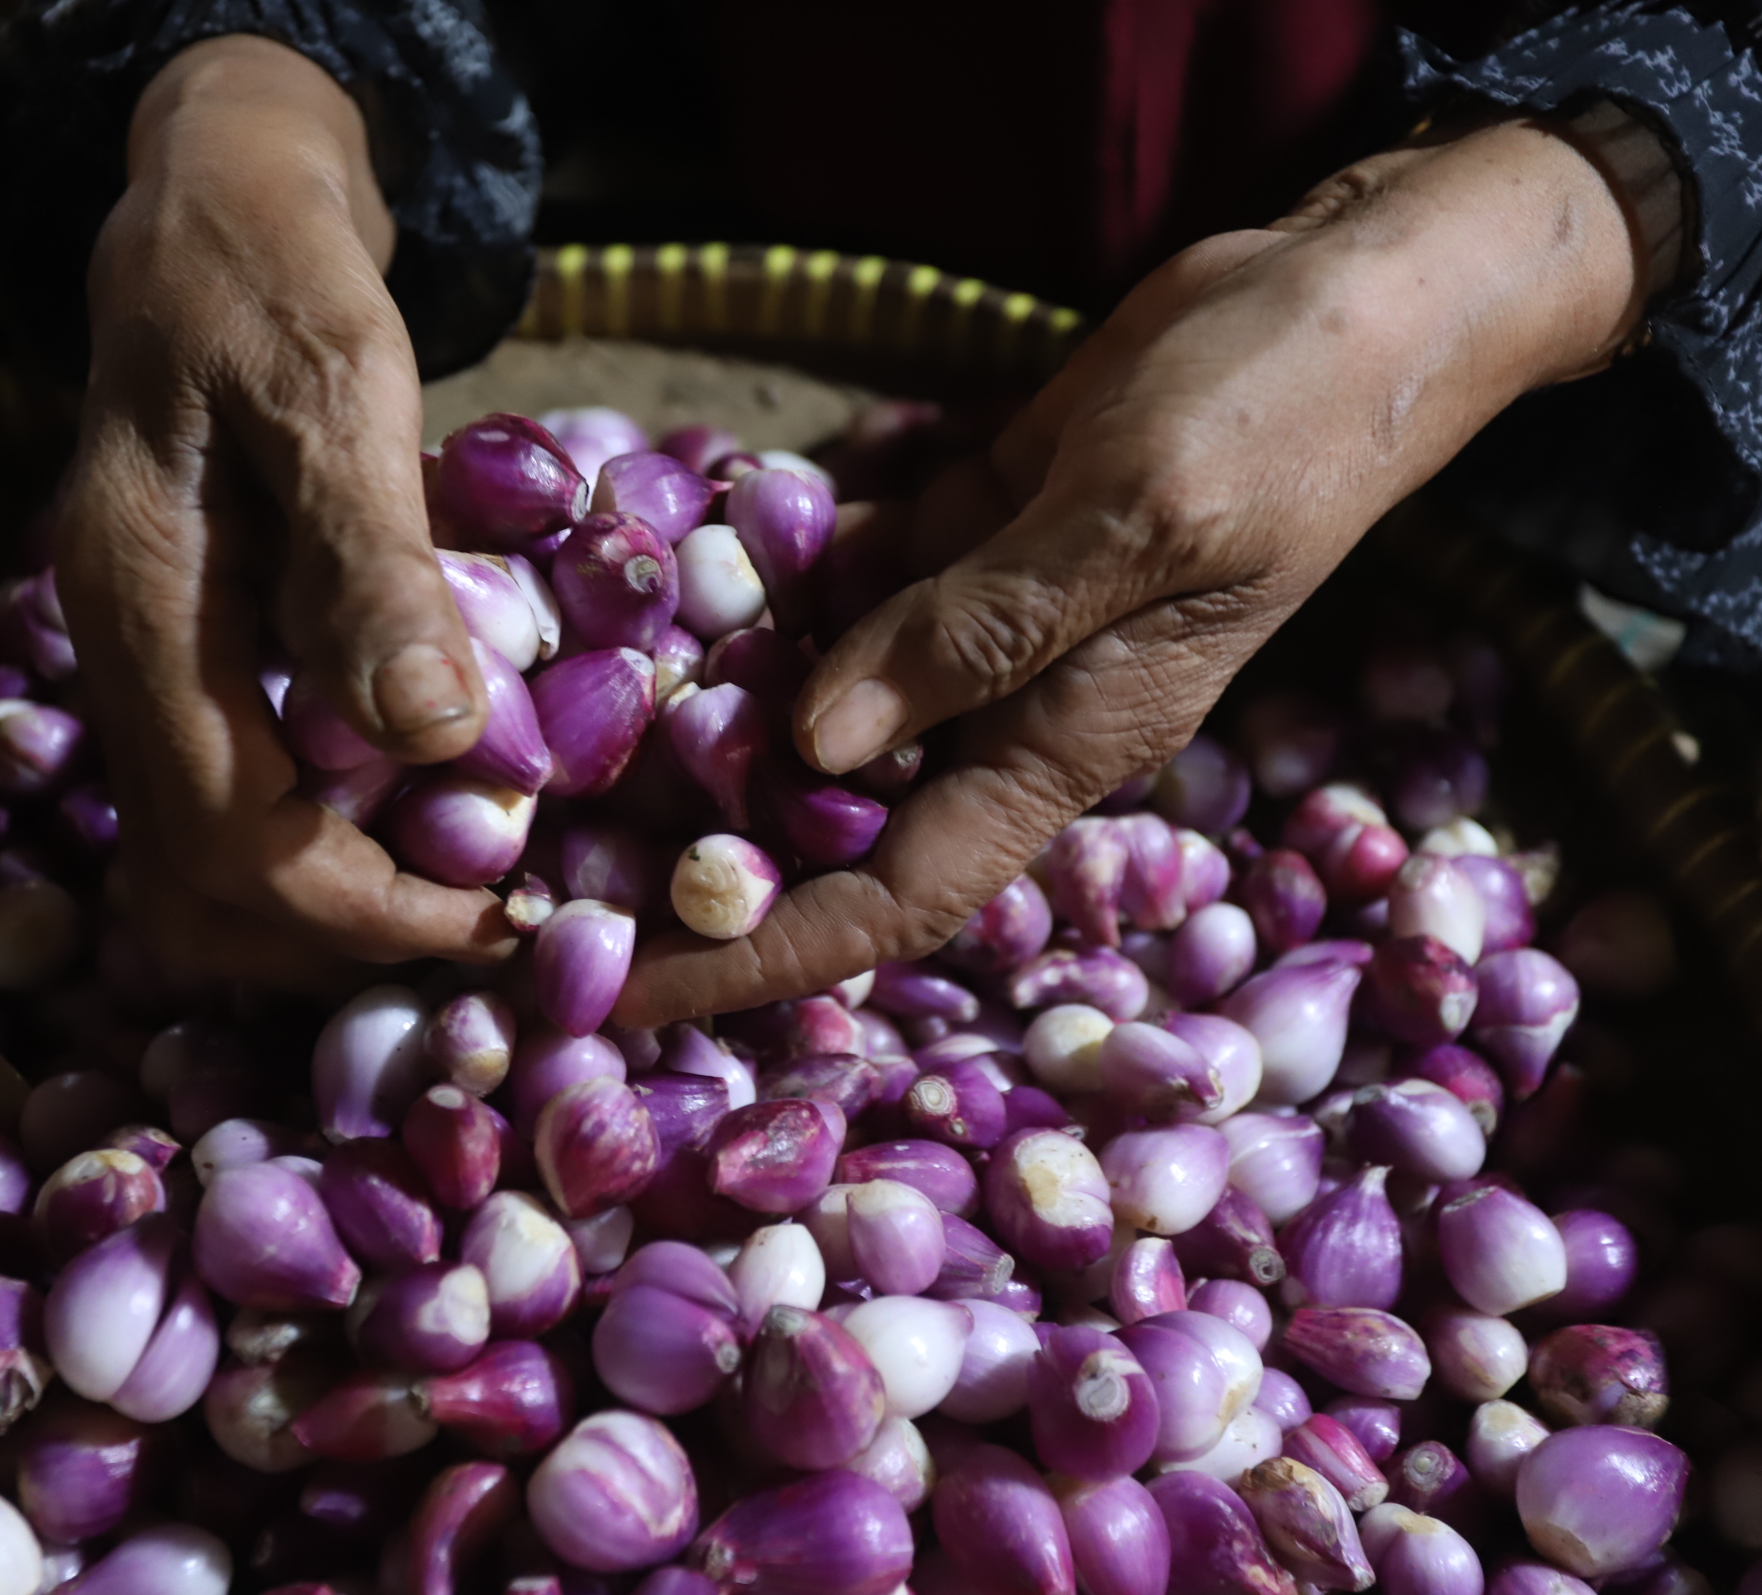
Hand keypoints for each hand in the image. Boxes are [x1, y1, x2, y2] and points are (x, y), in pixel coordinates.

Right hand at [54, 36, 515, 986]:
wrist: (209, 208)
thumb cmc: (276, 275)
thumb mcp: (337, 387)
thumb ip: (370, 562)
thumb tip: (431, 741)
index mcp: (139, 603)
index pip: (228, 837)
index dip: (361, 910)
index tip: (499, 922)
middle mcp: (117, 656)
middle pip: (194, 887)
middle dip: (336, 939)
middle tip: (488, 931)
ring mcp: (142, 662)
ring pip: (199, 863)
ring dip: (323, 909)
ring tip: (465, 895)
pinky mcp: (186, 656)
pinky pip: (234, 797)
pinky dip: (321, 846)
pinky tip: (422, 822)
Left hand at [619, 116, 1655, 1024]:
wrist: (1353, 299)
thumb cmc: (1278, 413)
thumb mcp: (1134, 519)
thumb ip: (978, 631)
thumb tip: (818, 747)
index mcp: (1068, 747)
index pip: (891, 900)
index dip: (756, 959)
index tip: (621, 1001)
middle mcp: (1012, 711)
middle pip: (831, 821)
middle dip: (697, 861)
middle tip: (535, 875)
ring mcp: (984, 624)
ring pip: (819, 706)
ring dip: (704, 724)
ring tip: (551, 746)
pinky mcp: (968, 535)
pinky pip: (841, 587)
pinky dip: (760, 587)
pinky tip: (662, 583)